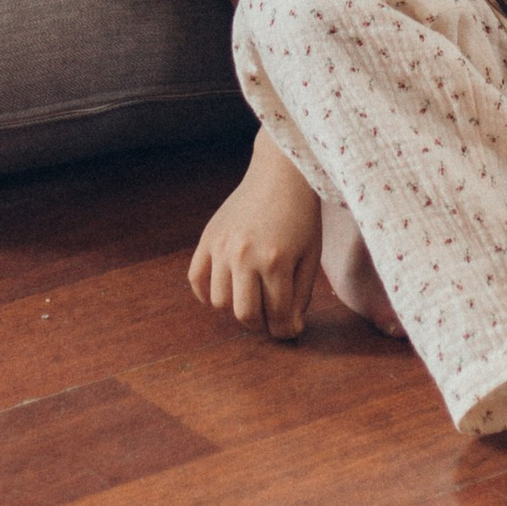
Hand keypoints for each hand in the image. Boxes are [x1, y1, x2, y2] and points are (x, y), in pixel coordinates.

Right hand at [189, 137, 321, 338]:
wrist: (280, 175)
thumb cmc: (301, 217)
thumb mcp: (310, 257)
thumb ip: (300, 296)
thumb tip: (288, 329)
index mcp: (276, 261)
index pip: (277, 316)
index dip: (286, 330)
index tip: (291, 329)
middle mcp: (244, 255)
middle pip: (245, 315)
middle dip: (261, 324)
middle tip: (271, 315)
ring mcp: (222, 246)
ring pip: (219, 302)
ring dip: (236, 308)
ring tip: (251, 297)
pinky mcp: (208, 238)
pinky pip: (196, 279)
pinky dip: (207, 293)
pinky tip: (227, 288)